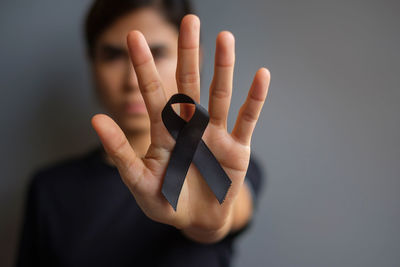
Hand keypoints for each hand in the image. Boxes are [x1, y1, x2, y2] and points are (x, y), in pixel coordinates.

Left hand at [91, 15, 269, 241]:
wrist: (197, 220)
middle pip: (189, 84)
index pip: (153, 93)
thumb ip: (120, 153)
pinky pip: (247, 119)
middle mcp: (190, 126)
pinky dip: (254, 99)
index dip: (144, 66)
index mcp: (165, 132)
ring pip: (219, 95)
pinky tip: (261, 75)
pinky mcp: (237, 147)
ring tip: (224, 37)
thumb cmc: (167, 201)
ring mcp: (215, 134)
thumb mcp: (139, 182)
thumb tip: (95, 119)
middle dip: (188, 53)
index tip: (135, 37)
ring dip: (223, 67)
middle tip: (190, 21)